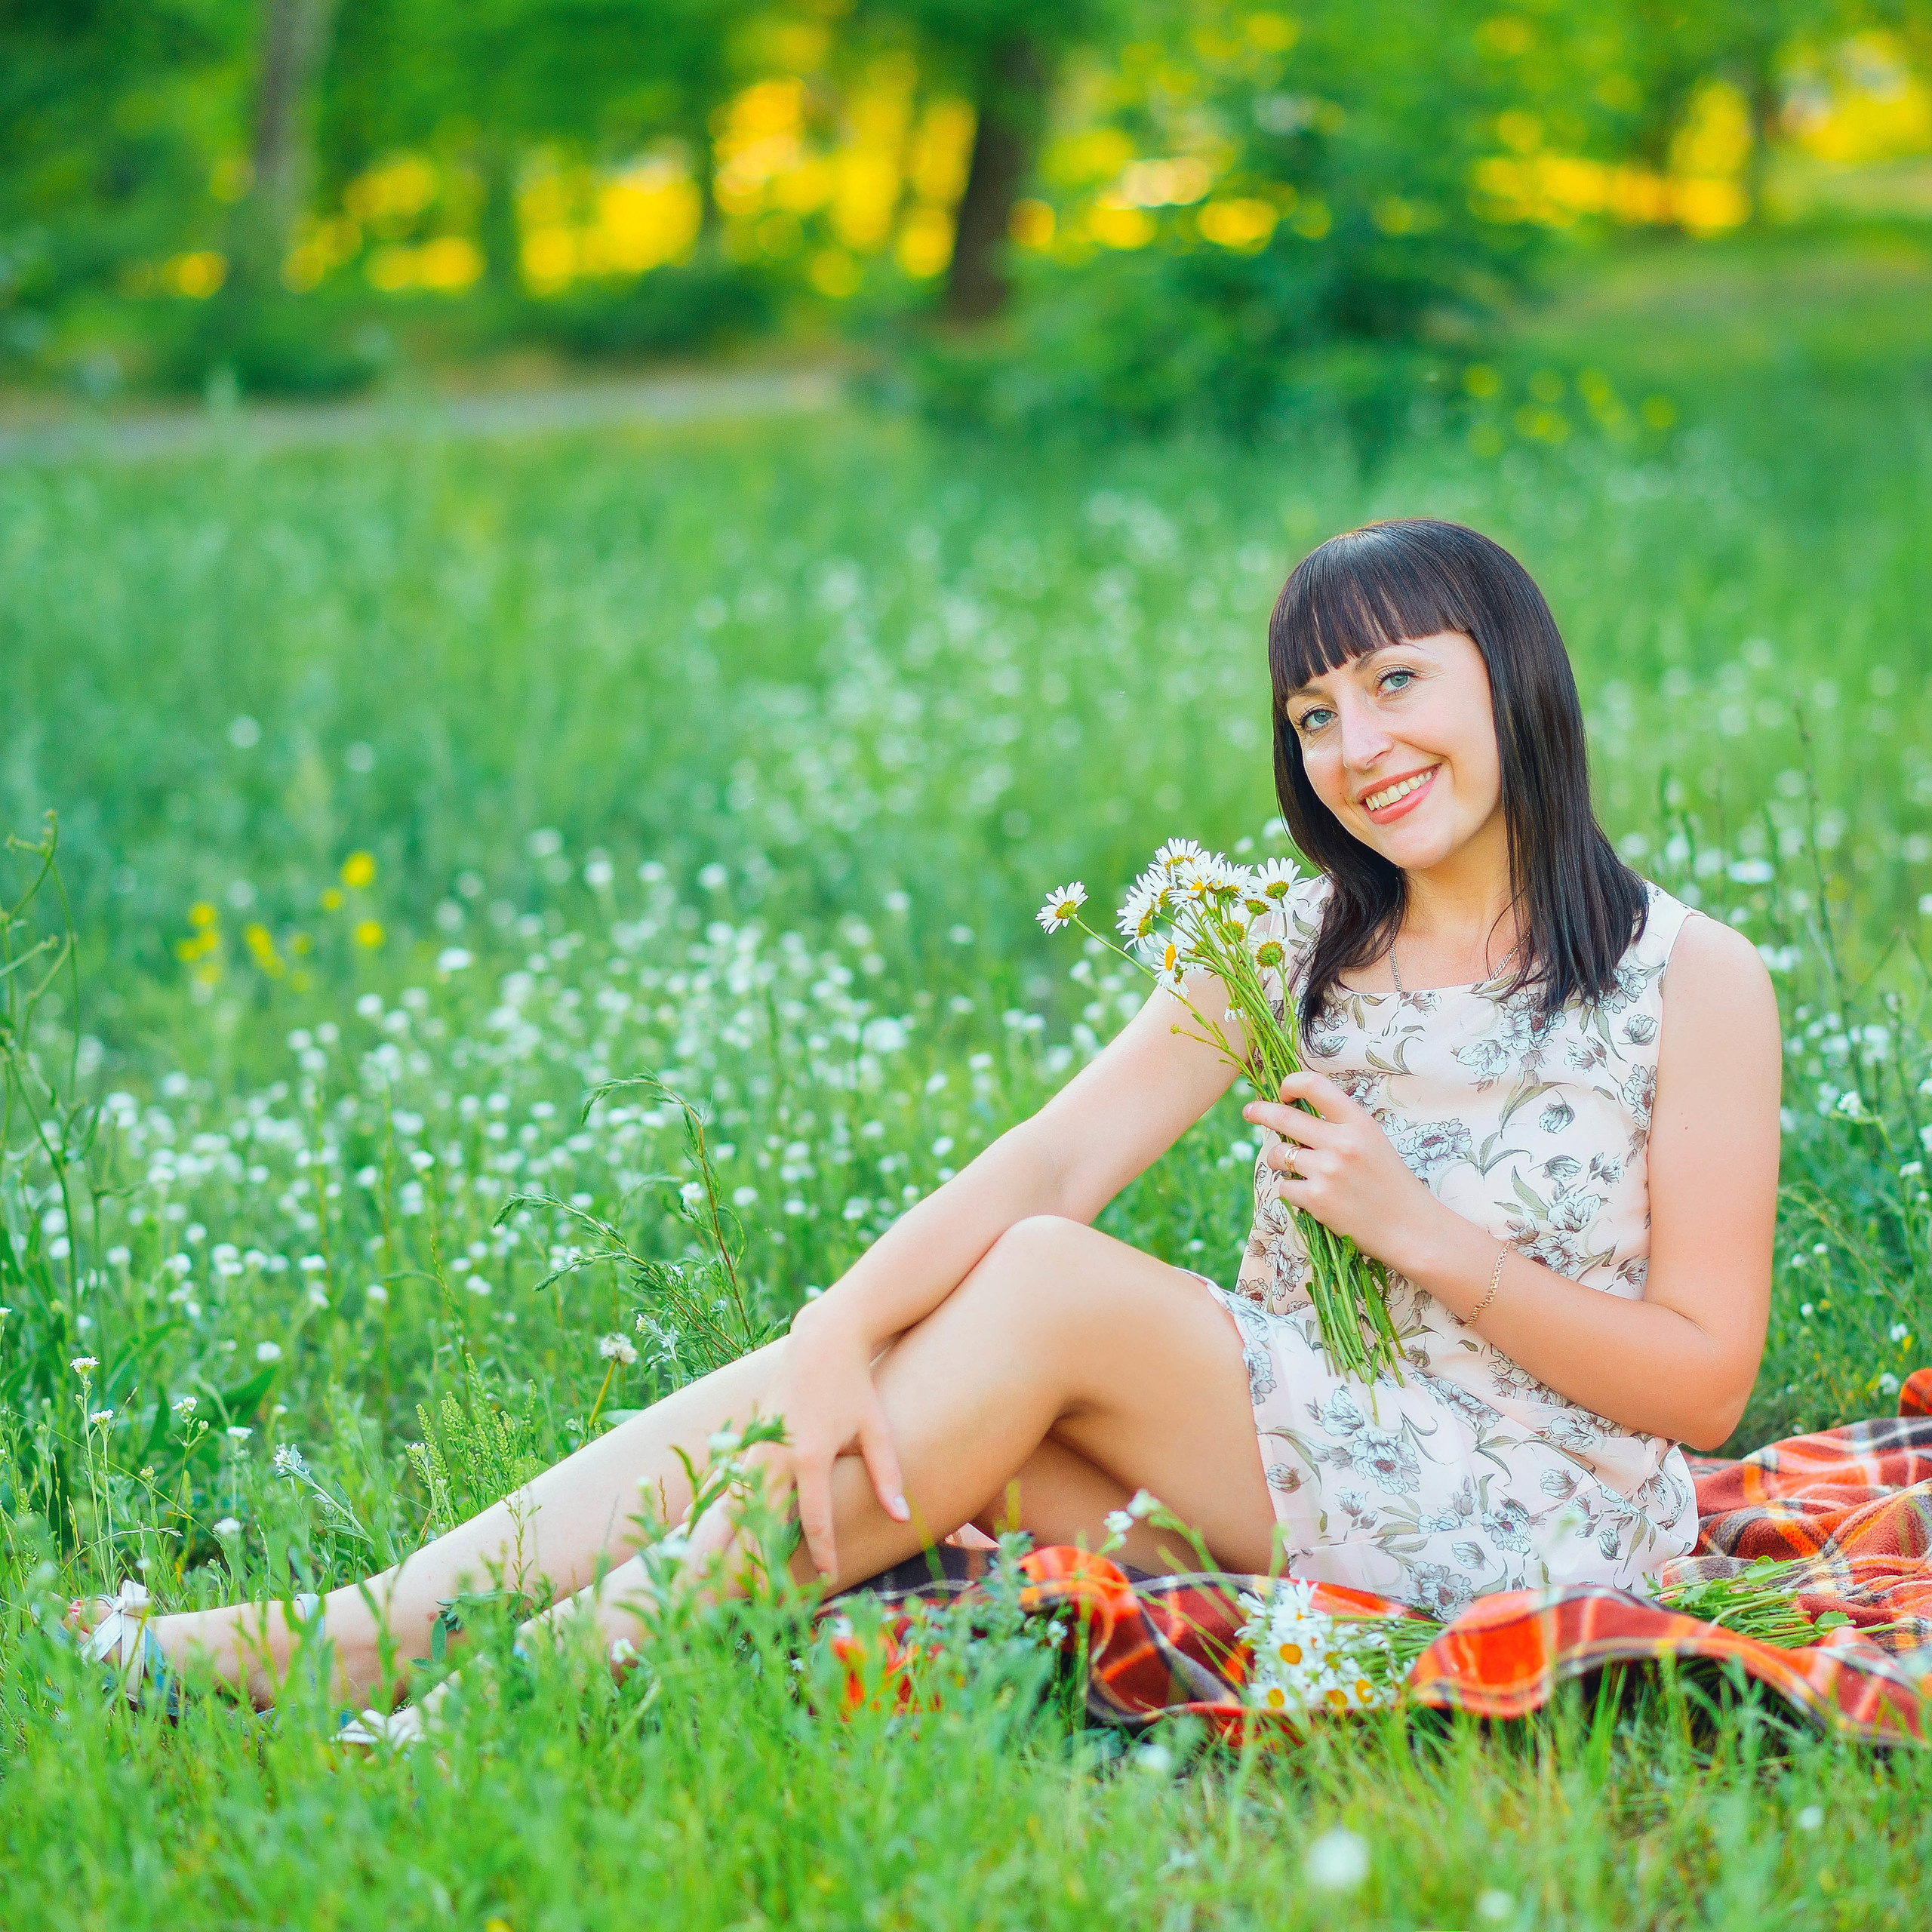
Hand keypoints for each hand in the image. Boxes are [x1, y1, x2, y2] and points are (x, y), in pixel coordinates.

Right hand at [688, 1298, 908, 1583]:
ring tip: (710, 1579)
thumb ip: (887, 1476)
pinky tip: (690, 1531)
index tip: (830, 1580)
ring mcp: (755, 1447)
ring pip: (735, 1506)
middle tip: (754, 1601)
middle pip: (761, 1523)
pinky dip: (712, 1508)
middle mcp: (775, 1456)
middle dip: (758, 1562)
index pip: (814, 1521)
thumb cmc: (855, 1386)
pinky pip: (726, 1483)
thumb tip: (903, 1518)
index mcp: (809, 1457)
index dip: (824, 1554)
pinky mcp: (747, 1440)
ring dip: (725, 1541)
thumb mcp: (876, 1429)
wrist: (822, 1339)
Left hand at [1242, 1070, 1442, 1267]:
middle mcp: (1341, 1142)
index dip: (1290, 1084)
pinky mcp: (1316, 1199)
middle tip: (1249, 1111)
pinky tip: (1314, 1196)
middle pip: (1283, 1116)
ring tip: (1298, 1169)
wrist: (1410, 1228)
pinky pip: (1285, 1187)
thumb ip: (1339, 1125)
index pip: (1314, 1084)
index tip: (1283, 1092)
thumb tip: (1296, 1110)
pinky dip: (1293, 1191)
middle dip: (1260, 1112)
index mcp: (1358, 1122)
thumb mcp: (1372, 1140)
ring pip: (1279, 1155)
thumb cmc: (1389, 1182)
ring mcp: (1327, 1171)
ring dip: (1280, 1160)